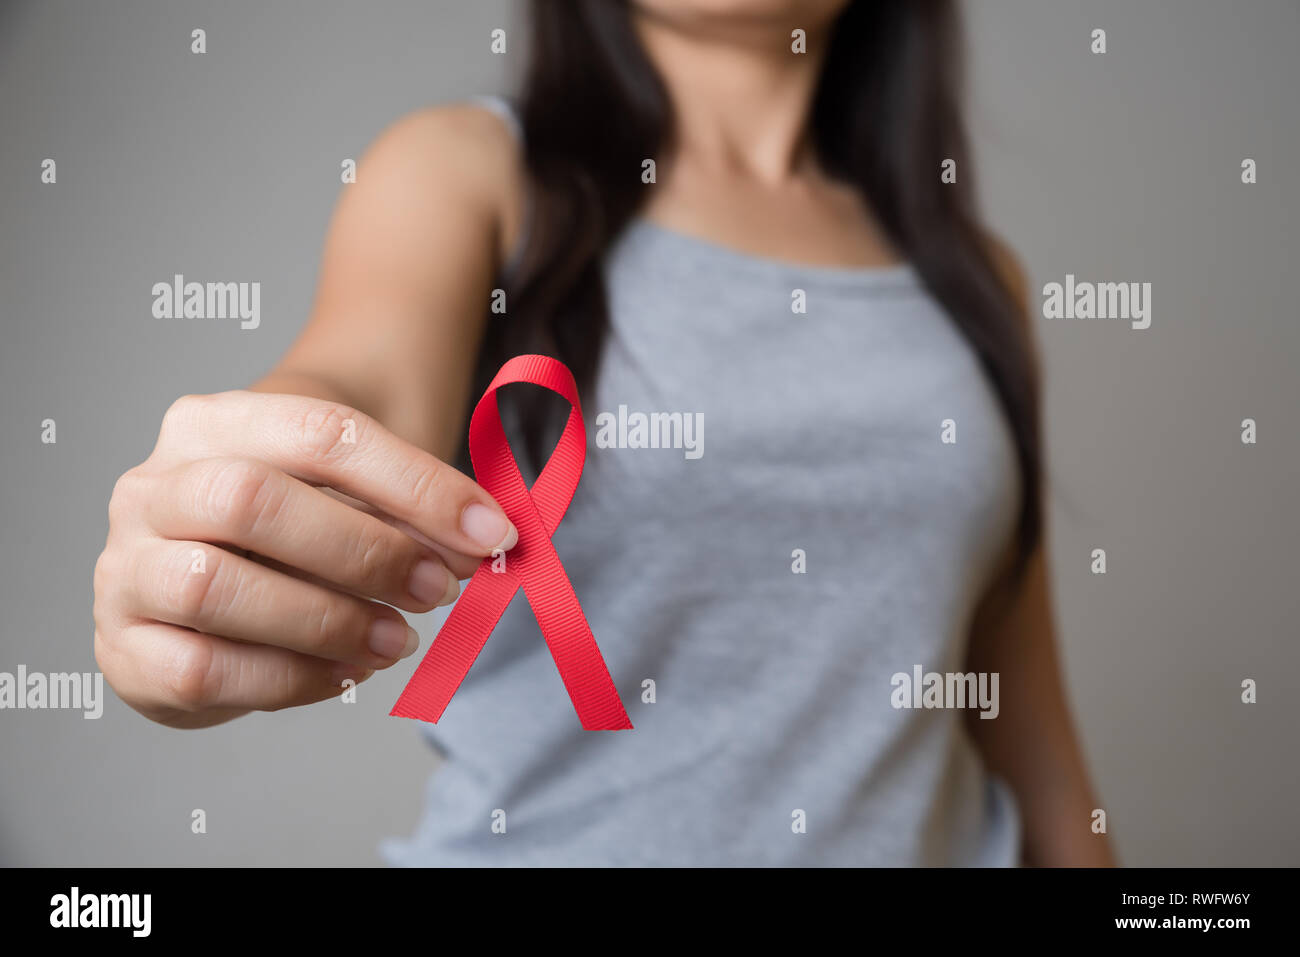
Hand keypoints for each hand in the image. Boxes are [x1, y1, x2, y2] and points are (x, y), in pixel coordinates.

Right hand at [93, 390, 516, 727]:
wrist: (224, 558)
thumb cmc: (301, 512)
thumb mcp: (355, 489)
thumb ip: (411, 510)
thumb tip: (483, 543)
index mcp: (212, 422)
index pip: (321, 432)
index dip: (415, 484)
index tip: (489, 532)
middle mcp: (153, 487)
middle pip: (252, 501)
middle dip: (366, 552)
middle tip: (438, 589)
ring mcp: (125, 567)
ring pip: (216, 588)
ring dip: (328, 621)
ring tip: (397, 639)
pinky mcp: (124, 648)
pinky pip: (202, 671)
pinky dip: (289, 678)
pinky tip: (346, 673)